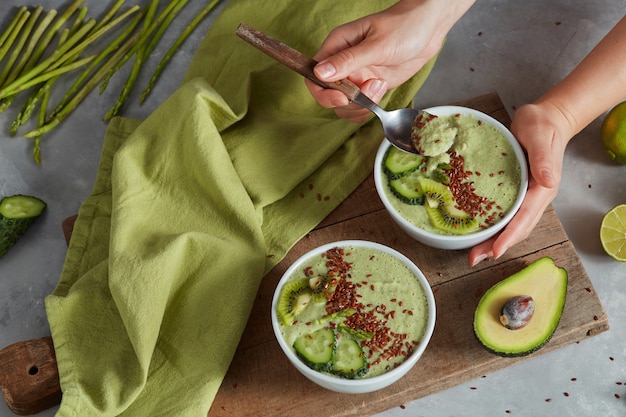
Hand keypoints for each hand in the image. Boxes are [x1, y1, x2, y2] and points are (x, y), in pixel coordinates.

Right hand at [306, 0, 473, 121]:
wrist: (429, 29)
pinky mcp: (369, 87)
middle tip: (369, 90)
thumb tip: (320, 73)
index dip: (323, 91)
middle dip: (347, 102)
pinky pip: (360, 107)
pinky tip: (382, 90)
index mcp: (336, 47)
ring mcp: (356, 77)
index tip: (342, 98)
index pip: (314, 75)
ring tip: (380, 85)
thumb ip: (348, 60)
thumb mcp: (376, 44)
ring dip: (361, 105)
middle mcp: (342, 64)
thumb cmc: (404, 26)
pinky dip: (369, 107)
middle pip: (328, 96)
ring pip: (344, 106)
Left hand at [468, 103, 569, 265]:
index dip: (509, 236)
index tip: (495, 251)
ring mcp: (528, 196)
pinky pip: (507, 214)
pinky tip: (479, 231)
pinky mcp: (519, 192)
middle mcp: (537, 197)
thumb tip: (546, 180)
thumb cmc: (542, 125)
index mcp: (543, 187)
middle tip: (475, 258)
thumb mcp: (539, 136)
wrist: (547, 119)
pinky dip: (494, 226)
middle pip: (518, 228)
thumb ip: (542, 158)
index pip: (525, 218)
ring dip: (494, 240)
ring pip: (512, 225)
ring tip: (475, 253)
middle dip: (497, 245)